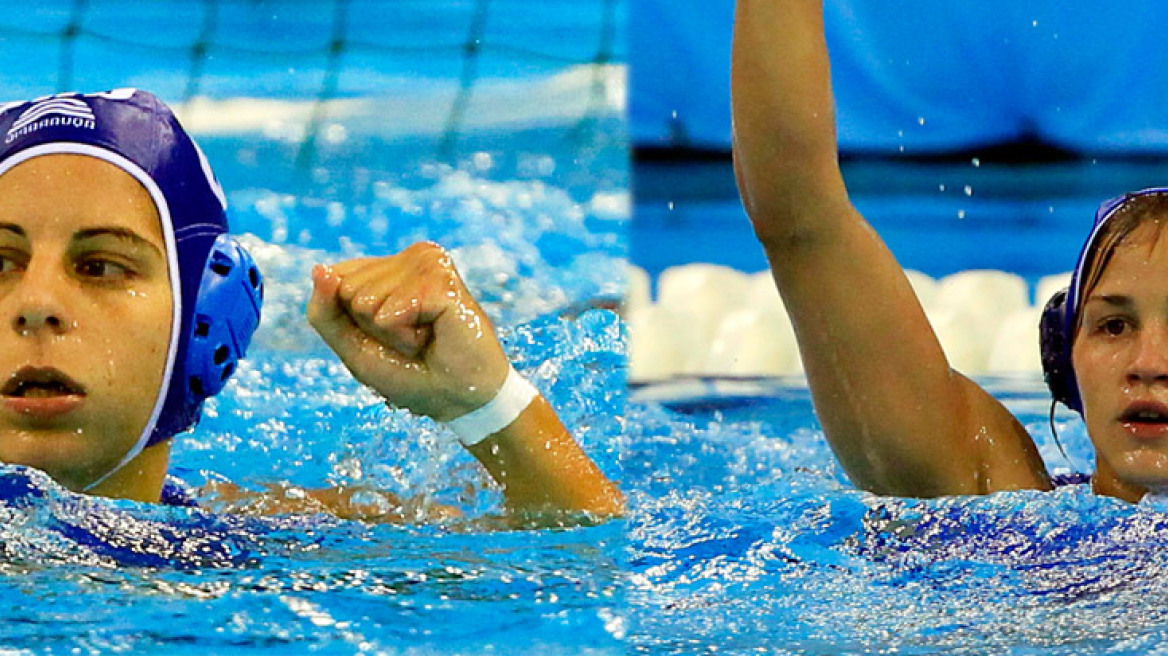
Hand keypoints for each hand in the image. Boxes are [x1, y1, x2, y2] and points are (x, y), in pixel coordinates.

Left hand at [306, 242, 510, 421]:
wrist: (461, 397)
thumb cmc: (412, 372)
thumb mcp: (354, 346)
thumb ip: (326, 311)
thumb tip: (319, 270)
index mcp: (389, 268)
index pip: (336, 279)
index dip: (352, 320)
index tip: (391, 334)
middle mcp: (409, 258)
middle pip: (346, 289)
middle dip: (371, 327)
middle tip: (412, 338)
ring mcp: (427, 263)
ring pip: (366, 298)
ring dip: (391, 333)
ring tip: (424, 337)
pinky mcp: (442, 278)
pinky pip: (391, 309)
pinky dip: (405, 335)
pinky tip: (433, 334)